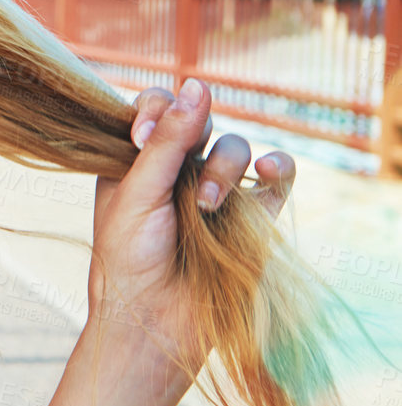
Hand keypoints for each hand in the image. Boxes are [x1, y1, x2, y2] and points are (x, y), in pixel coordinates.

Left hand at [88, 78, 296, 355]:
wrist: (154, 322)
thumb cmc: (128, 260)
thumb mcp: (136, 195)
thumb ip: (166, 141)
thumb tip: (198, 83)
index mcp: (136, 160)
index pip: (156, 107)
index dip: (155, 110)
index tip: (143, 137)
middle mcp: (176, 170)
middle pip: (199, 121)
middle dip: (191, 139)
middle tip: (174, 175)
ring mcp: (216, 190)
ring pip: (235, 147)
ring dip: (223, 167)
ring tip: (205, 206)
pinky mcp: (252, 215)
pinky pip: (277, 175)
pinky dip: (276, 166)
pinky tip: (264, 173)